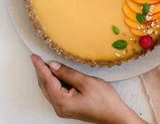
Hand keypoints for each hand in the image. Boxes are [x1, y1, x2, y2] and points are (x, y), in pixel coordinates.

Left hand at [31, 54, 145, 123]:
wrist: (114, 115)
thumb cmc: (104, 100)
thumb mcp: (86, 82)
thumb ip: (67, 73)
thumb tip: (52, 65)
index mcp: (62, 102)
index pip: (47, 80)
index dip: (40, 67)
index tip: (34, 57)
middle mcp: (59, 107)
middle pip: (45, 86)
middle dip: (41, 71)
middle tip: (38, 57)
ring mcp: (63, 108)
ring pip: (50, 89)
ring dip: (47, 76)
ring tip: (45, 63)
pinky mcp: (68, 107)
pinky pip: (56, 92)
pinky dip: (54, 82)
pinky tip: (57, 73)